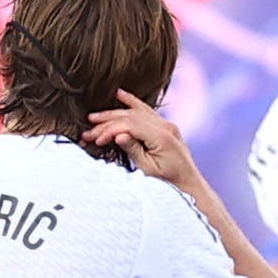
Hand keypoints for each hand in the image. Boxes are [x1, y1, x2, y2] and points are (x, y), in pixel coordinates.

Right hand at [83, 91, 199, 189]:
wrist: (189, 184)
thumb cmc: (169, 182)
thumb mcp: (148, 170)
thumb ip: (133, 150)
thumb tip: (118, 134)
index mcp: (162, 137)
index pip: (130, 125)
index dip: (110, 130)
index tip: (96, 140)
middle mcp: (166, 126)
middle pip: (131, 116)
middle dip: (107, 121)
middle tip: (88, 128)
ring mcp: (167, 124)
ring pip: (136, 112)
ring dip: (114, 113)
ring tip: (94, 117)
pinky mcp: (165, 126)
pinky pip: (146, 110)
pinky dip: (132, 102)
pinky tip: (119, 94)